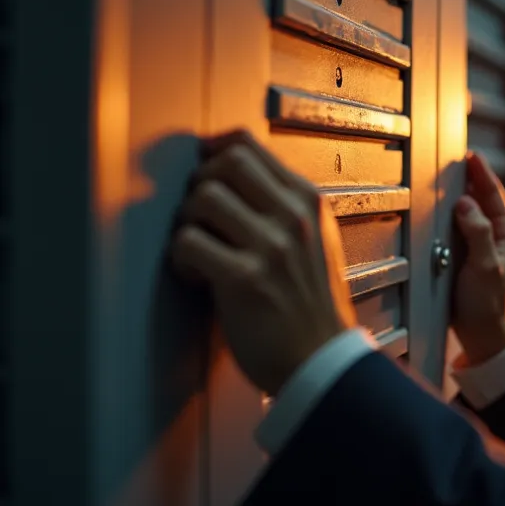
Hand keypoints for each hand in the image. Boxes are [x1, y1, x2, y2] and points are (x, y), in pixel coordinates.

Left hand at [171, 130, 355, 394]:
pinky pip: (189, 242)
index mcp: (310, 202)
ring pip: (203, 197)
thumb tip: (232, 176)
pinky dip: (182, 259)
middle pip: (226, 161)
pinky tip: (196, 275)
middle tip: (199, 215)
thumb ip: (284, 207)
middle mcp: (294, 217)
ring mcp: (272, 247)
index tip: (204, 170)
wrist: (323, 360)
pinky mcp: (246, 278)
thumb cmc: (313, 307)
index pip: (250, 145)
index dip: (214, 152)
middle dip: (200, 184)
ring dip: (187, 222)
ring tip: (198, 248)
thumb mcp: (317, 241)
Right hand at [451, 152, 504, 364]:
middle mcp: (494, 233)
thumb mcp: (484, 266)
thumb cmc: (485, 302)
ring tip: (443, 176)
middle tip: (452, 158)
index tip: (469, 155)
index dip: (481, 173)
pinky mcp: (465, 252)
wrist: (479, 331)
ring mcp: (479, 242)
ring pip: (468, 209)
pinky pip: (457, 224)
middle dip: (468, 177)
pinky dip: (448, 212)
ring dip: (457, 193)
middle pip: (481, 197)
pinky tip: (437, 207)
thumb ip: (477, 233)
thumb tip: (465, 203)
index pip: (493, 194)